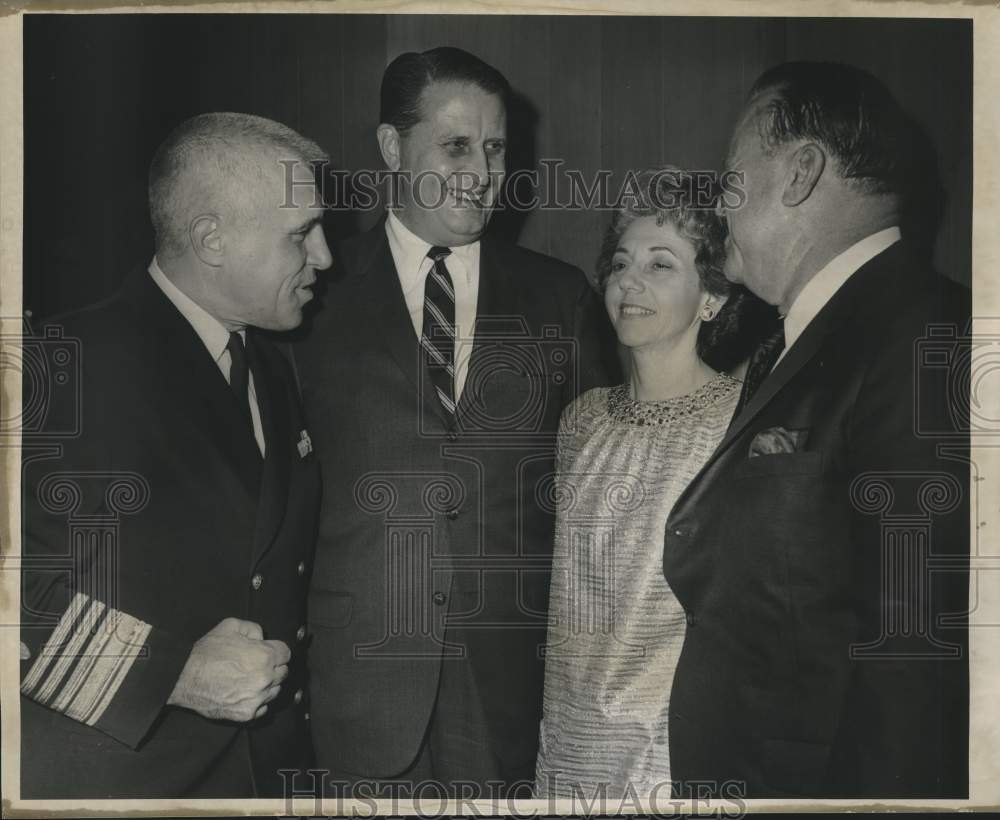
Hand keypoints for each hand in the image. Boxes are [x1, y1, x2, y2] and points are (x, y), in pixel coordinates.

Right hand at [167, 618, 289, 721]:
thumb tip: (262, 638)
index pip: (286, 653)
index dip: (276, 651)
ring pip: (274, 691)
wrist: (183, 679)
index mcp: (265, 656)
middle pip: (283, 672)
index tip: (268, 652)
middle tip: (255, 665)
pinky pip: (263, 708)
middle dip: (273, 667)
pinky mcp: (247, 714)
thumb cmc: (206, 653)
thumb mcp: (230, 626)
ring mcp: (257, 698)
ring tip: (248, 679)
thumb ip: (253, 629)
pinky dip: (257, 701)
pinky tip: (243, 693)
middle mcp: (265, 678)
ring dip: (267, 685)